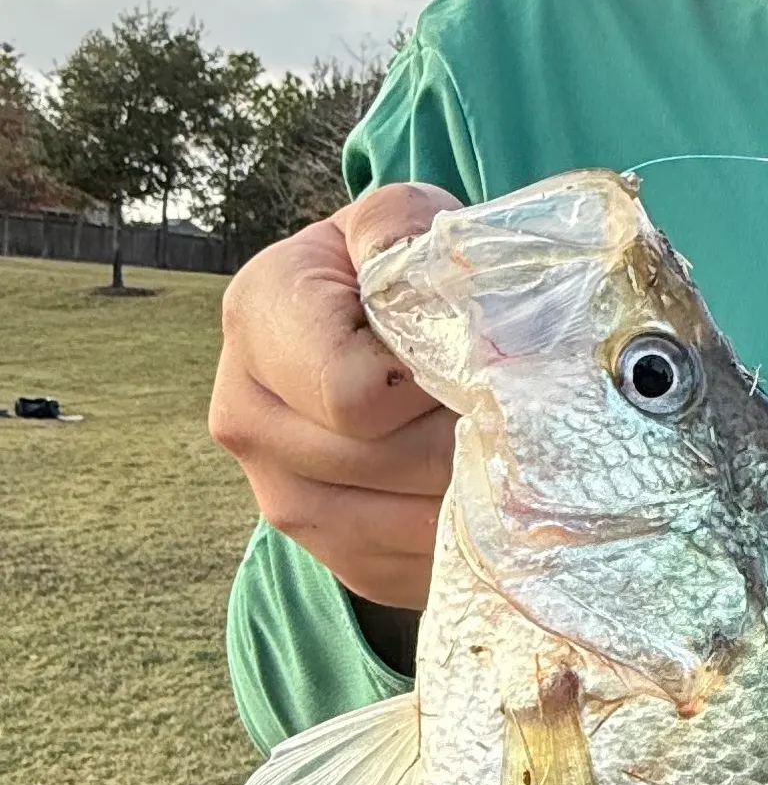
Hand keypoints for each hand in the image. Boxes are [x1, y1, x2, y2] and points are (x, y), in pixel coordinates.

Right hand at [209, 183, 464, 608]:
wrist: (383, 332)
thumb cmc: (404, 269)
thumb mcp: (404, 219)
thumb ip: (400, 227)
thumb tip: (411, 268)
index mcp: (259, 317)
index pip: (353, 395)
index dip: (431, 379)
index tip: (466, 350)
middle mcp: (247, 416)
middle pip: (392, 463)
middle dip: (465, 429)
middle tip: (503, 396)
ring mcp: (280, 497)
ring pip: (408, 522)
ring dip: (476, 483)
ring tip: (497, 434)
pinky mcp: (332, 555)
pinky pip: (414, 566)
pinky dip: (468, 531)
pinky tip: (485, 482)